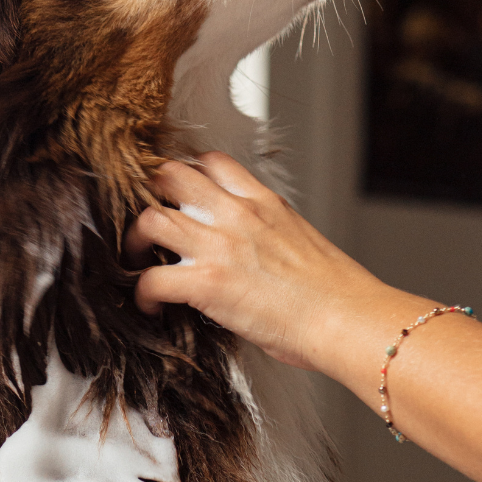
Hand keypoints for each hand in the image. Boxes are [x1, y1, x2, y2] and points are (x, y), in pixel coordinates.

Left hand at [125, 153, 425, 389]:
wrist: (348, 319)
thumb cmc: (337, 294)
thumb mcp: (302, 242)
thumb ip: (268, 234)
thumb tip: (251, 252)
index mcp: (263, 202)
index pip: (212, 162)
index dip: (186, 175)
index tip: (175, 195)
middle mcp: (238, 214)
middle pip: (170, 175)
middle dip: (148, 195)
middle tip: (146, 222)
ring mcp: (220, 245)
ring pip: (149, 219)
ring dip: (133, 240)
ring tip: (135, 260)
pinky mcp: (207, 282)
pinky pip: (151, 278)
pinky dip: (141, 293)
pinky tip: (148, 306)